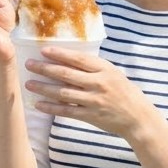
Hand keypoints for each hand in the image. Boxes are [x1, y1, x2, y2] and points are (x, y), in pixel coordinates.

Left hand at [23, 45, 157, 139]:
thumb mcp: (112, 74)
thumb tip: (68, 58)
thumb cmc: (124, 92)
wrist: (138, 117)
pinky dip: (51, 108)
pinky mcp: (90, 116)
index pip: (78, 59)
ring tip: (29, 84)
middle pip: (66, 74)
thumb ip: (93, 67)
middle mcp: (98, 83)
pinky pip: (66, 111)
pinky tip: (38, 104)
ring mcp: (93, 100)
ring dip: (44, 88)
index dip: (60, 54)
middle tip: (29, 64)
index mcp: (104, 69)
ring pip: (63, 92)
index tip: (43, 50)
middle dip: (45, 69)